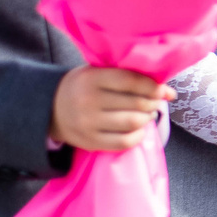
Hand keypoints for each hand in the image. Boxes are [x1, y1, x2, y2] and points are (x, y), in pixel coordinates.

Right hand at [49, 66, 171, 151]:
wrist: (48, 108)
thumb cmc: (82, 87)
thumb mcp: (96, 73)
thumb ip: (127, 76)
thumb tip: (168, 91)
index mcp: (91, 79)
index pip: (131, 81)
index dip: (153, 87)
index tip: (164, 91)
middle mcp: (88, 101)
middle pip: (136, 103)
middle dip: (153, 103)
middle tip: (155, 102)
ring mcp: (88, 124)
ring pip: (134, 123)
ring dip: (147, 118)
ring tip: (146, 113)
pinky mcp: (90, 142)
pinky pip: (125, 142)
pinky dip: (138, 136)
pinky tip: (138, 129)